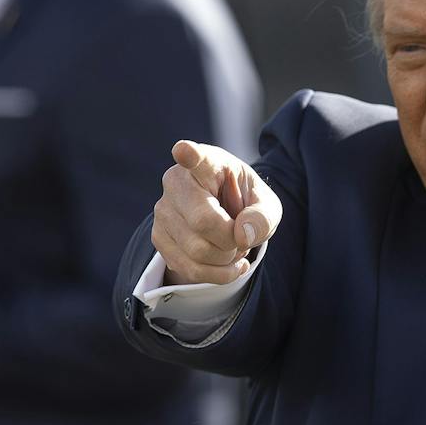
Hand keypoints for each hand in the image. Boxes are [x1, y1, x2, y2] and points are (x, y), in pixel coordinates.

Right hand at [152, 140, 280, 285]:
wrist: (224, 216)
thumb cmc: (245, 203)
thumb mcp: (266, 205)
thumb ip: (263, 216)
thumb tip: (242, 235)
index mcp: (208, 163)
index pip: (196, 158)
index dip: (189, 155)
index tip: (184, 150)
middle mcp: (176, 182)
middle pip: (203, 222)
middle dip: (232, 240)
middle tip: (242, 236)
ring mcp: (162, 210)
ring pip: (197, 251)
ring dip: (226, 260)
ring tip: (233, 247)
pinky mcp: (158, 237)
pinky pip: (189, 269)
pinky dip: (216, 274)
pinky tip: (227, 263)